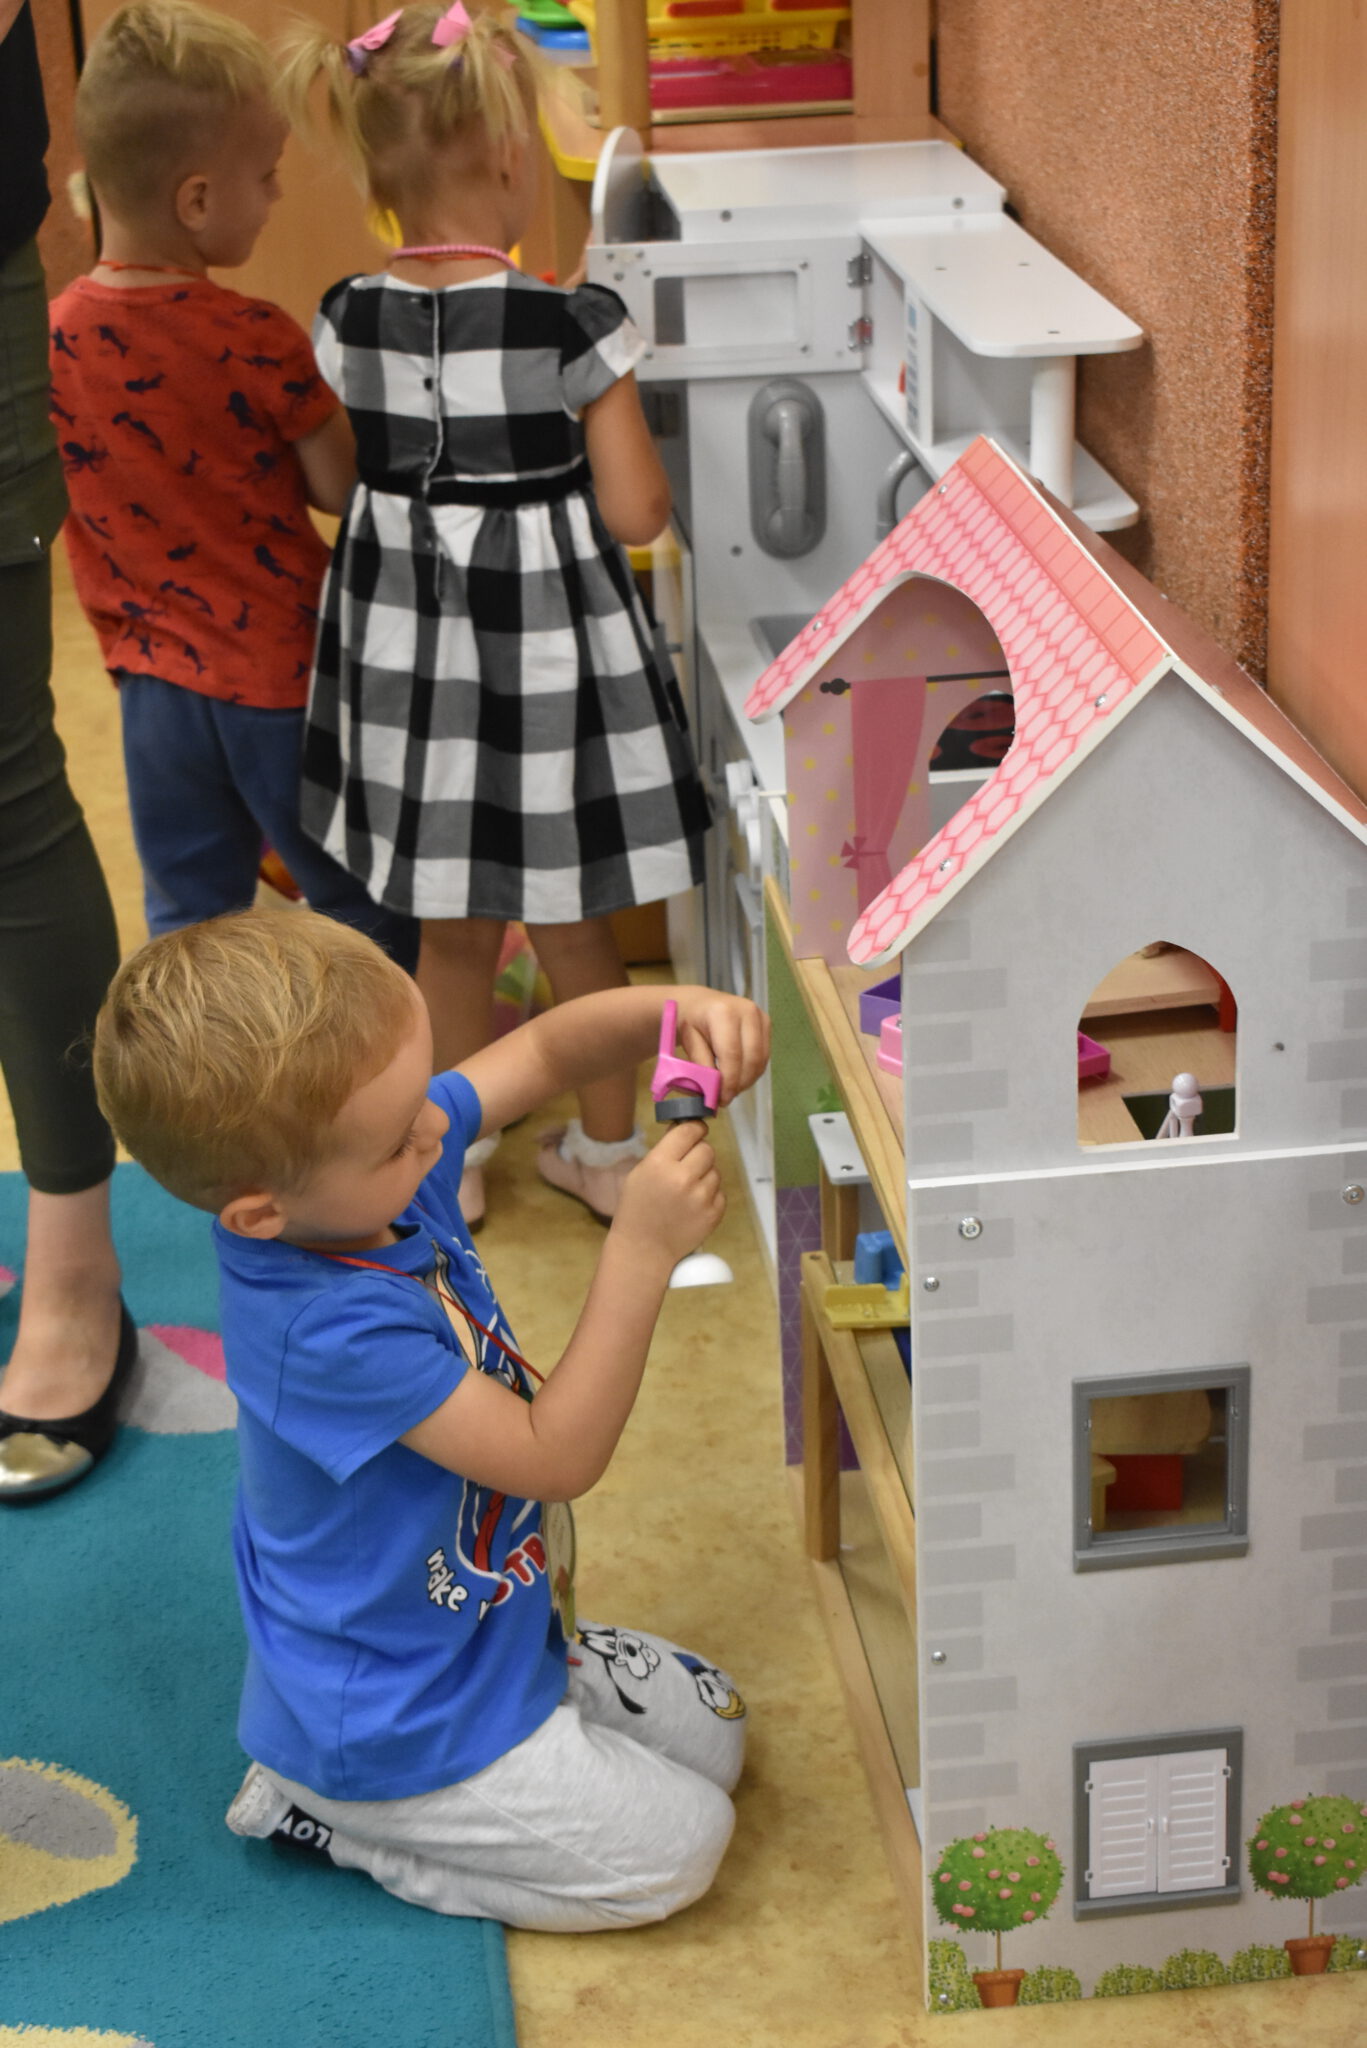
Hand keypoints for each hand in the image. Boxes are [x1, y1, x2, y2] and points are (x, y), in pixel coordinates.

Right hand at [612, 1120, 723, 1267]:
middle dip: (698, 1154)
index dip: (694, 1129)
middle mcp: (683, 1177)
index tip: (694, 1133)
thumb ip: (665, 1150)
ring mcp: (701, 1197)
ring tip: (687, 1191)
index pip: (690, 1131)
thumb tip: (687, 1128)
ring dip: (704, 1175)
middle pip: (707, 1149)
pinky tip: (693, 1205)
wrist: (643, 1249)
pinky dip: (710, 1196)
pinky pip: (720, 1192)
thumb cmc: (637, 1208)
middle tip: (687, 1166)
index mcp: (661, 1163)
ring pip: (715, 1170)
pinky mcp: (714, 1214)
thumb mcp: (640, 1172)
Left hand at [668, 989, 770, 1107]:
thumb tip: (710, 1093)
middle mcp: (747, 1011)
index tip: (721, 1099)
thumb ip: (700, 1067)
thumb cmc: (691, 1023)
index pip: (732, 1054)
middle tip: (724, 1098)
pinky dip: (752, 1071)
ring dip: (746, 1080)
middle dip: (739, 1084)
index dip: (729, 1081)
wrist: (700, 1004)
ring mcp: (760, 1017)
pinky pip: (764, 1056)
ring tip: (729, 1088)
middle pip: (751, 1059)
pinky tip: (737, 1076)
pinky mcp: (766, 1024)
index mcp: (724, 1012)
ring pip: (760, 1060)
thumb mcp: (689, 1043)